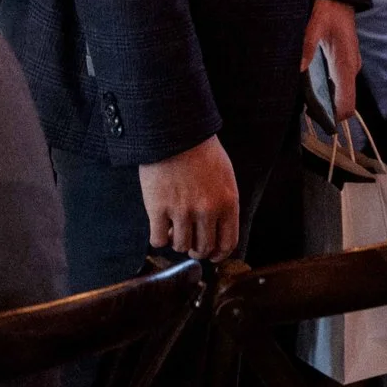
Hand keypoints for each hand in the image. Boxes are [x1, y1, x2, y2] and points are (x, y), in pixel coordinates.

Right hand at [139, 135, 238, 259]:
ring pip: (181, 246)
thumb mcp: (225, 175)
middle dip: (197, 250)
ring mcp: (182, 211)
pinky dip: (159, 238)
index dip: (219, 254)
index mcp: (227, 202)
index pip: (228, 243)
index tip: (212, 254)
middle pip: (203, 248)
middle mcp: (207, 211)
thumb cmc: (201, 150)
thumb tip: (221, 228)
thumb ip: (225, 202)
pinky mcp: (158, 209)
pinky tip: (160, 228)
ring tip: (174, 230)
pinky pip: (158, 240)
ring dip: (177, 242)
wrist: (175, 132)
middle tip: (191, 243)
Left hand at [302, 0, 360, 121]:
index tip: (318, 120)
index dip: (335, 117)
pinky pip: (341, 85)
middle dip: (329, 113)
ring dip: (329, 103)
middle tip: (307, 112)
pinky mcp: (346, 63)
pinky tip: (314, 89)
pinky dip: (330, 93)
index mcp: (345, 65)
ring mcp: (350, 66)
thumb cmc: (328, 14)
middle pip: (346, 103)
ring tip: (307, 103)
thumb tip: (299, 70)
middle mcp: (351, 69)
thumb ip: (307, 49)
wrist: (339, 0)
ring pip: (344, 95)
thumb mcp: (314, 29)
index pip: (347, 103)